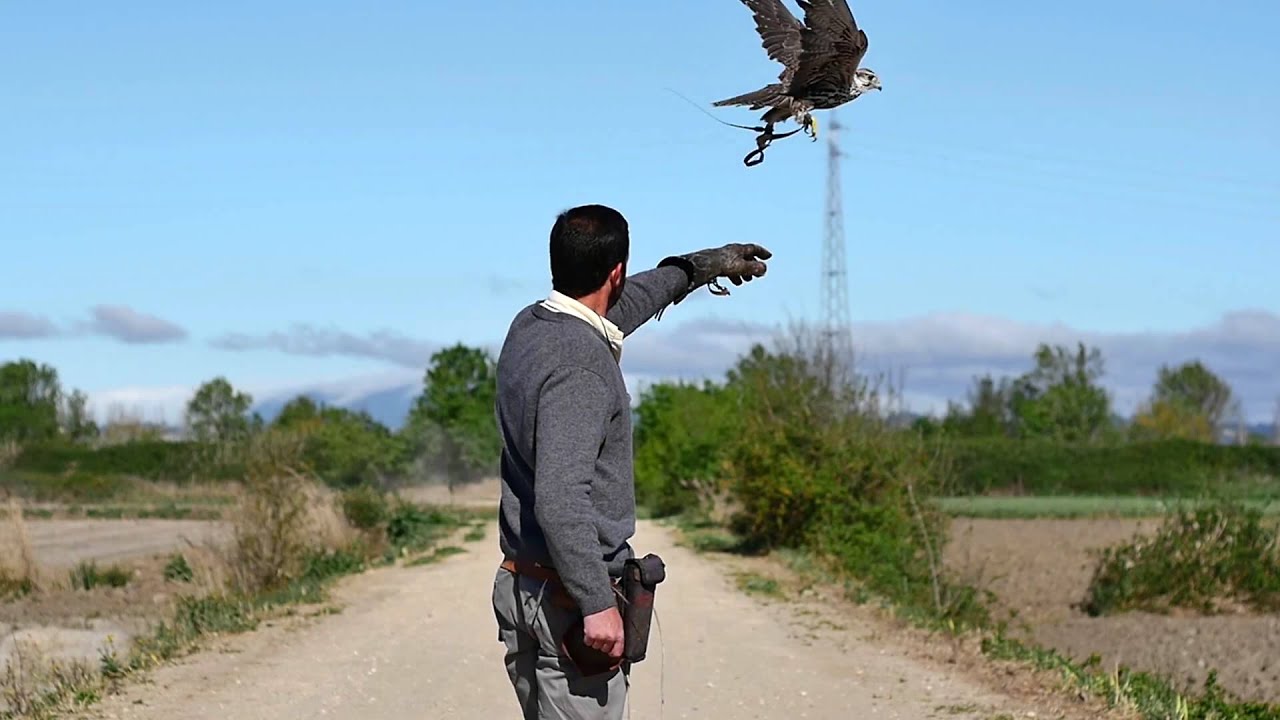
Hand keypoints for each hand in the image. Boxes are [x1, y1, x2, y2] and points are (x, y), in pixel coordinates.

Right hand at [581, 606, 623, 659]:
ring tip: (597, 630)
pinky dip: (588, 637)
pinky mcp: (590, 636)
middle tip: (602, 635)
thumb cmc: (609, 611)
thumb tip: (617, 643)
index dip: (613, 653)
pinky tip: (591, 629)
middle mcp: (610, 638)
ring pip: (596, 646)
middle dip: (603, 644)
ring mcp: (600, 638)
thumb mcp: (619, 623)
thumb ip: (618, 635)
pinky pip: (588, 642)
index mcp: (619, 635)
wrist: (598, 604)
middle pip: (605, 649)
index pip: (617, 652)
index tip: (610, 652)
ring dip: (595, 641)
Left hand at [658, 243, 772, 302]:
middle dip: (752, 266)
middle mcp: (730, 251)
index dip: (762, 252)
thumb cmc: (721, 265)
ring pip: (736, 264)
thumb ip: (753, 268)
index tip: (769, 256)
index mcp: (738, 249)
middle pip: (745, 257)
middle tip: (757, 274)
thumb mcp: (741, 267)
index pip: (753, 248)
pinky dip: (733, 275)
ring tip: (744, 282)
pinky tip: (732, 283)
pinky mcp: (715, 264)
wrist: (701, 266)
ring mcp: (722, 257)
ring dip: (742, 272)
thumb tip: (764, 269)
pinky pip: (728, 269)